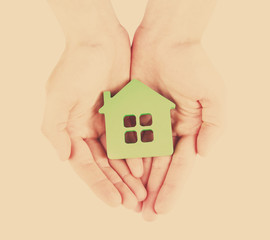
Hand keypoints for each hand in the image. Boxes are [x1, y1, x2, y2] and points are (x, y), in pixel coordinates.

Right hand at [42, 0, 145, 209]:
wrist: (100, 39)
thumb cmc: (77, 64)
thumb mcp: (59, 95)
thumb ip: (56, 129)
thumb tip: (64, 158)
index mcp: (71, 129)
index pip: (85, 165)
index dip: (99, 185)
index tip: (114, 202)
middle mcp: (88, 129)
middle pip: (104, 165)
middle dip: (117, 185)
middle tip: (132, 203)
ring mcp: (106, 122)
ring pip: (118, 155)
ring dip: (129, 174)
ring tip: (140, 193)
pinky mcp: (122, 112)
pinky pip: (130, 138)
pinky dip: (137, 153)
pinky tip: (145, 167)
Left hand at [131, 26, 225, 219]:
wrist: (165, 39)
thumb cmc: (192, 64)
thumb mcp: (213, 95)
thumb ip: (214, 126)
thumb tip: (202, 155)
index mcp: (188, 128)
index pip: (180, 165)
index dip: (172, 187)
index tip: (162, 208)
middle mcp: (168, 129)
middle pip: (160, 166)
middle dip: (153, 191)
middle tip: (145, 214)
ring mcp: (149, 122)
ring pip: (142, 156)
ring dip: (137, 179)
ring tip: (130, 201)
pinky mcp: (132, 112)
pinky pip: (126, 137)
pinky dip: (123, 155)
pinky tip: (118, 174)